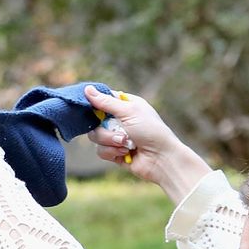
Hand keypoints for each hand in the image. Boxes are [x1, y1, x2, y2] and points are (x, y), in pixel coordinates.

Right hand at [84, 86, 209, 201]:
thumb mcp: (129, 111)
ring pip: (96, 137)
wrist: (161, 159)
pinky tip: (125, 154)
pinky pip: (101, 151)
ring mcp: (116, 138)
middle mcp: (119, 120)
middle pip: (95, 120)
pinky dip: (111, 152)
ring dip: (109, 141)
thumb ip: (106, 102)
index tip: (88, 106)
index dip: (94, 103)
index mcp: (125, 106)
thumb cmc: (151, 131)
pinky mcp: (115, 154)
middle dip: (104, 129)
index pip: (102, 99)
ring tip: (126, 145)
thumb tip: (87, 89)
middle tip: (118, 132)